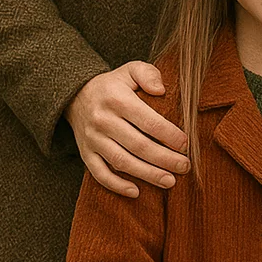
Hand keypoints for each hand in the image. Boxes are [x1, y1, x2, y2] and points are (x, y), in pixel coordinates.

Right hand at [66, 62, 188, 196]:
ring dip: (147, 174)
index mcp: (117, 99)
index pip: (148, 121)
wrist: (76, 95)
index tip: (186, 145)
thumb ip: (148, 74)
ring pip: (122, 162)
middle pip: (138, 145)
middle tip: (185, 166)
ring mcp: (93, 139)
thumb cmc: (113, 85)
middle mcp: (103, 121)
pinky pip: (100, 174)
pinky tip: (136, 192)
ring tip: (170, 181)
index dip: (169, 135)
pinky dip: (117, 185)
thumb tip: (162, 89)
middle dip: (165, 159)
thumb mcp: (130, 70)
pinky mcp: (86, 154)